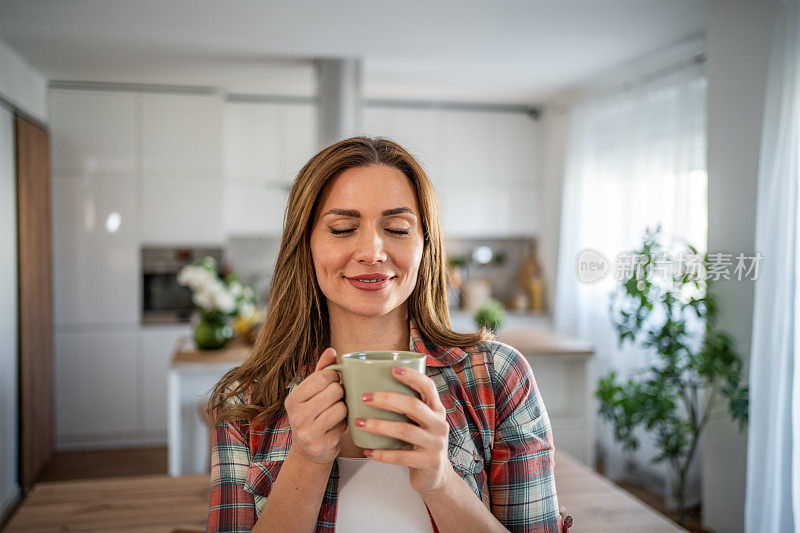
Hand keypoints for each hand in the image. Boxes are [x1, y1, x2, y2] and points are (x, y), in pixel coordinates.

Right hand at [284, 347, 346, 465]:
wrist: (308, 451)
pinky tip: (336, 427)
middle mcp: (297, 415)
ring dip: (344, 409)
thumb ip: (322, 370)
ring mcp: (308, 432)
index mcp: (293, 399)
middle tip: (336, 399)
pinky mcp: (322, 445)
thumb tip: (332, 350)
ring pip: (342, 407)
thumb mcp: (312, 392)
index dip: (334, 377)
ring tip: (336, 413)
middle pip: (335, 390)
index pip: (324, 376)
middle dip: (340, 393)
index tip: (333, 383)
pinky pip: (345, 425)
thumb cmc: (312, 415)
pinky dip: (344, 424)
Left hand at [358, 366, 452, 493]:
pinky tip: (368, 450)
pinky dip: (382, 453)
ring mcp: (436, 444)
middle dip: (387, 399)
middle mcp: (439, 424)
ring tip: (359, 422)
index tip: (392, 369)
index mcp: (437, 410)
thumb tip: (374, 385)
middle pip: (413, 406)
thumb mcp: (421, 422)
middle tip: (365, 398)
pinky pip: (401, 456)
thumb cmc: (420, 443)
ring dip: (379, 426)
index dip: (412, 376)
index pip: (428, 387)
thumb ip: (407, 407)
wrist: (436, 476)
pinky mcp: (429, 463)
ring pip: (405, 430)